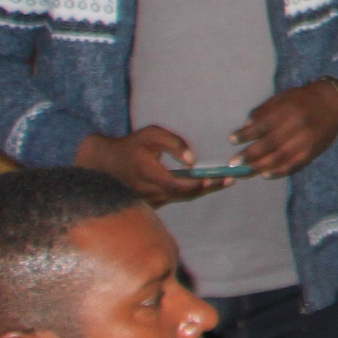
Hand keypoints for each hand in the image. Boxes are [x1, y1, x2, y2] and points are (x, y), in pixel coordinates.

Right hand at [76, 126, 228, 203]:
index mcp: (147, 174)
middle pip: (184, 195)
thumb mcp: (151, 135)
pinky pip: (175, 198)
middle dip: (209, 188)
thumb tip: (192, 160)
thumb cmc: (131, 145)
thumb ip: (173, 143)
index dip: (197, 184)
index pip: (177, 185)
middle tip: (231, 180)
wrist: (106, 162)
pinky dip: (192, 192)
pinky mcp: (150, 203)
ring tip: (226, 181)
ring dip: (203, 191)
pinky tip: (209, 184)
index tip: (216, 178)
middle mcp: (148, 192)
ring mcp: (149, 200)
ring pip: (181, 198)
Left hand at [233, 78, 337, 177]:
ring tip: (245, 172)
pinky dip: (279, 172)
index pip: (263, 125)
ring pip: (280, 158)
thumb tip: (247, 125)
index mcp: (288, 110)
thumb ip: (264, 110)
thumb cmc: (303, 99)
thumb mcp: (283, 97)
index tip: (232, 140)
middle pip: (270, 144)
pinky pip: (294, 165)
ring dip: (260, 167)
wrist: (334, 103)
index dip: (246, 134)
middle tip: (233, 164)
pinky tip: (266, 175)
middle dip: (249, 155)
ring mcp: (306, 141)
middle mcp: (297, 126)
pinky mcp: (313, 152)